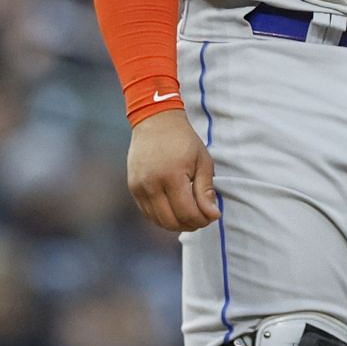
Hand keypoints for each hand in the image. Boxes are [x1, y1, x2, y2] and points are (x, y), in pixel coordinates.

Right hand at [127, 110, 219, 231]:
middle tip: (202, 218)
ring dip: (176, 224)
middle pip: (172, 221)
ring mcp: (139, 187)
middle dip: (191, 225)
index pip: (187, 212)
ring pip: (158, 221)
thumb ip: (205, 190)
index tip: (212, 215)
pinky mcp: (133, 188)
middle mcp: (152, 184)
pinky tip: (175, 209)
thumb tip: (212, 215)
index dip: (203, 220)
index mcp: (172, 176)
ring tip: (190, 214)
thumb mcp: (202, 161)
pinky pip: (148, 213)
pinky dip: (163, 217)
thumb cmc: (183, 140)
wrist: (155, 120)